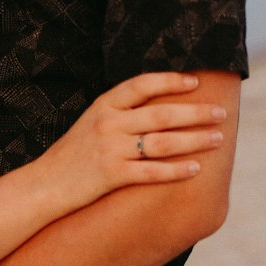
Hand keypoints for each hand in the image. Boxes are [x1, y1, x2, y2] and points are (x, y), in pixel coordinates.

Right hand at [48, 72, 225, 204]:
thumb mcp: (92, 122)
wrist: (45, 184)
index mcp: (103, 106)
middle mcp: (108, 123)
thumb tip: (161, 106)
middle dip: (195, 112)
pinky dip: (176, 170)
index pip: (141, 85)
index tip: (195, 82)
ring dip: (194, 140)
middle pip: (161, 114)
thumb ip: (120, 113)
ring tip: (217, 139)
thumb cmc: (73, 154)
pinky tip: (196, 169)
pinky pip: (152, 172)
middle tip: (220, 114)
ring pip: (162, 142)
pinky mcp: (112, 176)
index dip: (170, 81)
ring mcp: (110, 149)